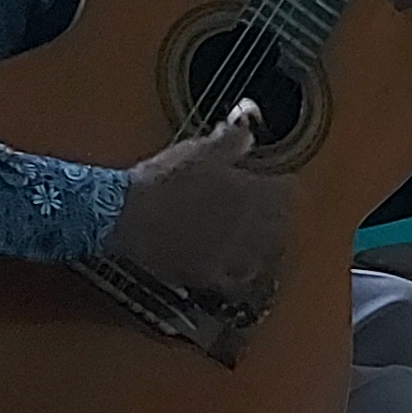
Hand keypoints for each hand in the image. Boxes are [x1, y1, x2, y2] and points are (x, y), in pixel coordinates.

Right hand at [103, 103, 290, 313]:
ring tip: (260, 244)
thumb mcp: (197, 152)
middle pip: (282, 227)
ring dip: (266, 251)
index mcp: (252, 192)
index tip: (279, 183)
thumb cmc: (158, 181)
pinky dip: (242, 278)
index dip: (284, 187)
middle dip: (279, 220)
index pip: (289, 192)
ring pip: (266, 258)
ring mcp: (230, 255)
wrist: (122, 219)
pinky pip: (238, 282)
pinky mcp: (209, 277)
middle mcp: (249, 227)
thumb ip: (229, 141)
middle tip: (271, 214)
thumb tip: (248, 130)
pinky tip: (236, 273)